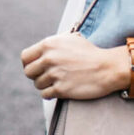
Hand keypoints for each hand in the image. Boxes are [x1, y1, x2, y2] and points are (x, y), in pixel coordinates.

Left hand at [19, 33, 133, 101]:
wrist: (107, 68)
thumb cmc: (91, 53)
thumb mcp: (71, 40)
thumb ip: (53, 45)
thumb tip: (39, 52)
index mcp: (49, 44)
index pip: (25, 57)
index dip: (29, 63)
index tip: (35, 68)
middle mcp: (49, 59)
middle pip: (28, 72)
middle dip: (36, 75)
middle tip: (47, 76)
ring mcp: (54, 74)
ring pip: (37, 84)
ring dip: (45, 85)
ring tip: (58, 82)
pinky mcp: (61, 89)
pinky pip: (45, 94)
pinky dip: (51, 94)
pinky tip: (59, 90)